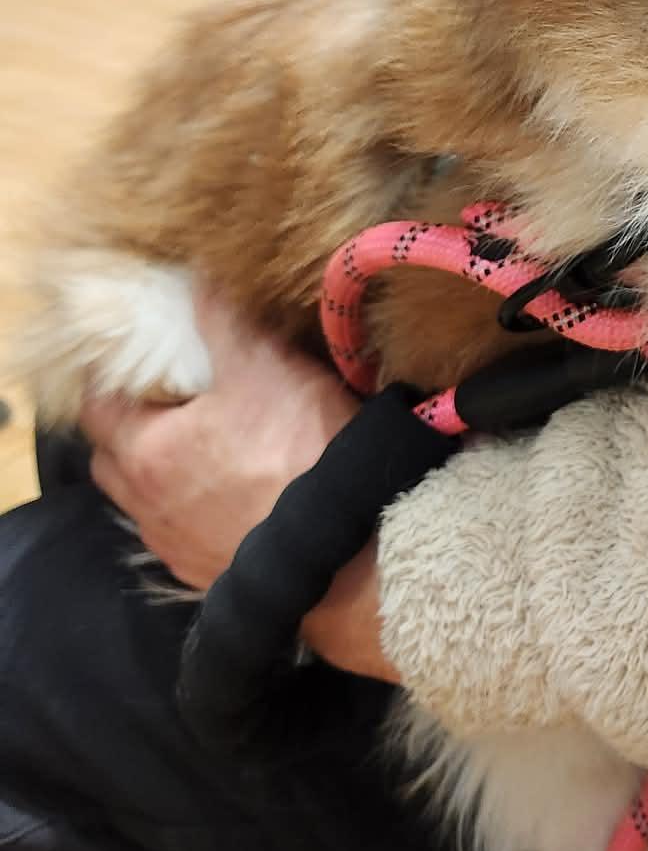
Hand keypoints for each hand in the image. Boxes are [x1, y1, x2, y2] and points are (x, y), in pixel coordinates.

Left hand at [82, 291, 398, 680]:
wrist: (347, 549)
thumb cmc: (298, 452)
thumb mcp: (265, 368)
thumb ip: (223, 321)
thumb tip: (197, 277)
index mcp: (145, 451)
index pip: (98, 407)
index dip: (113, 377)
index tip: (137, 356)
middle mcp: (147, 505)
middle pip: (113, 459)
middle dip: (130, 427)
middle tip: (167, 397)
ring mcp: (178, 546)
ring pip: (148, 499)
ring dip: (163, 470)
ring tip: (205, 444)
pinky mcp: (212, 573)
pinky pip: (187, 532)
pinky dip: (199, 507)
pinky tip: (237, 491)